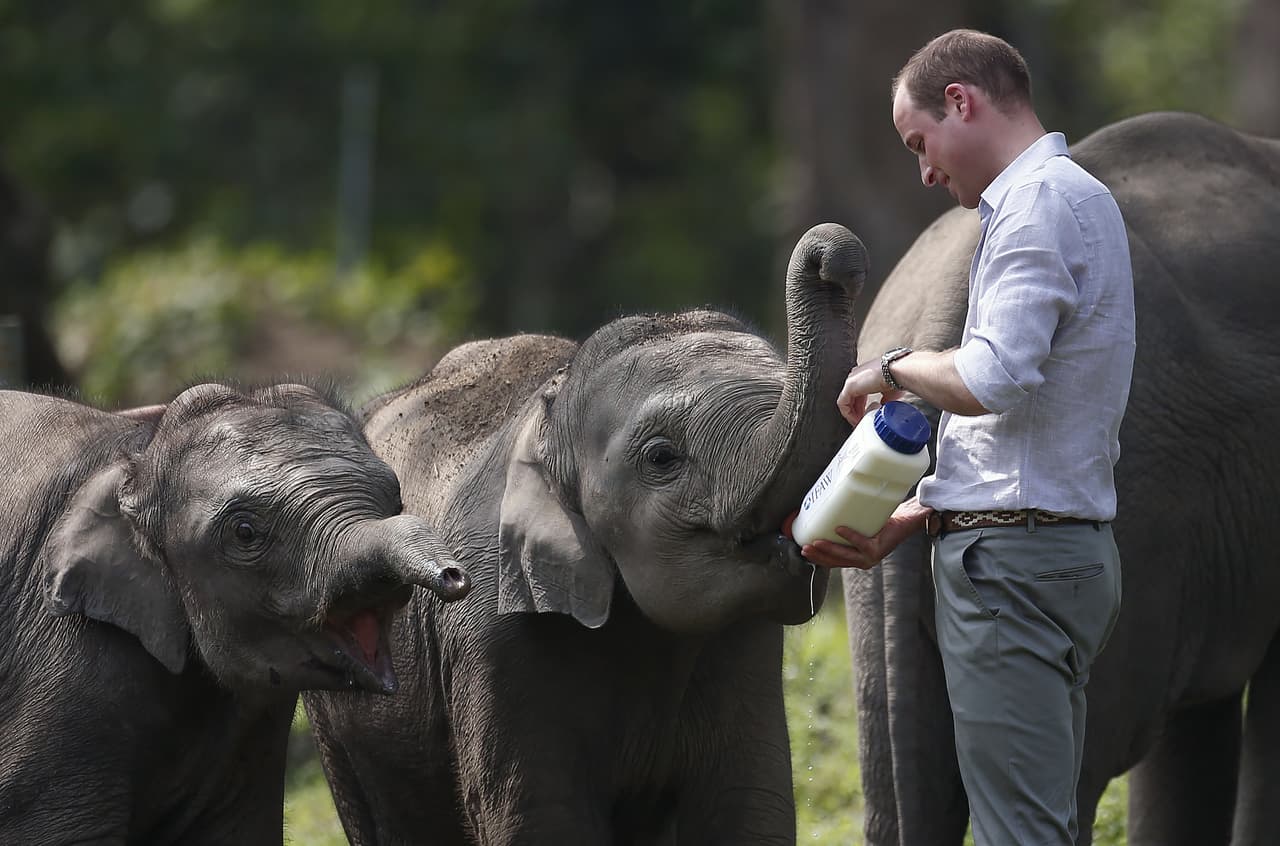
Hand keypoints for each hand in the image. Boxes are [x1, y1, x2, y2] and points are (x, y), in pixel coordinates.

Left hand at [800, 496, 931, 568]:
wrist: (900, 526)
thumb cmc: (902, 520)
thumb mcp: (910, 516)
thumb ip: (920, 512)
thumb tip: (932, 506)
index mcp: (879, 549)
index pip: (864, 545)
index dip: (852, 537)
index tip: (838, 528)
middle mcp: (868, 558)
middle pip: (844, 556)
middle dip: (826, 551)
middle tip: (812, 543)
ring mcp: (858, 559)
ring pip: (836, 561)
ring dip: (819, 556)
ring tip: (805, 549)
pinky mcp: (851, 556)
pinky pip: (834, 559)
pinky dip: (821, 555)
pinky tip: (808, 550)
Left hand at [836, 360, 904, 425]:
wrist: (897, 371)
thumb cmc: (897, 377)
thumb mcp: (890, 392)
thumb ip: (884, 399)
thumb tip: (883, 406)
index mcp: (866, 375)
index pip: (859, 393)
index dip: (861, 406)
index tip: (866, 415)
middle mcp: (857, 376)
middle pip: (851, 397)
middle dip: (856, 411)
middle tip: (861, 421)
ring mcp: (852, 379)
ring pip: (846, 401)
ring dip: (851, 414)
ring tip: (858, 423)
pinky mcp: (849, 385)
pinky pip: (843, 403)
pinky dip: (847, 413)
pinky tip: (855, 420)